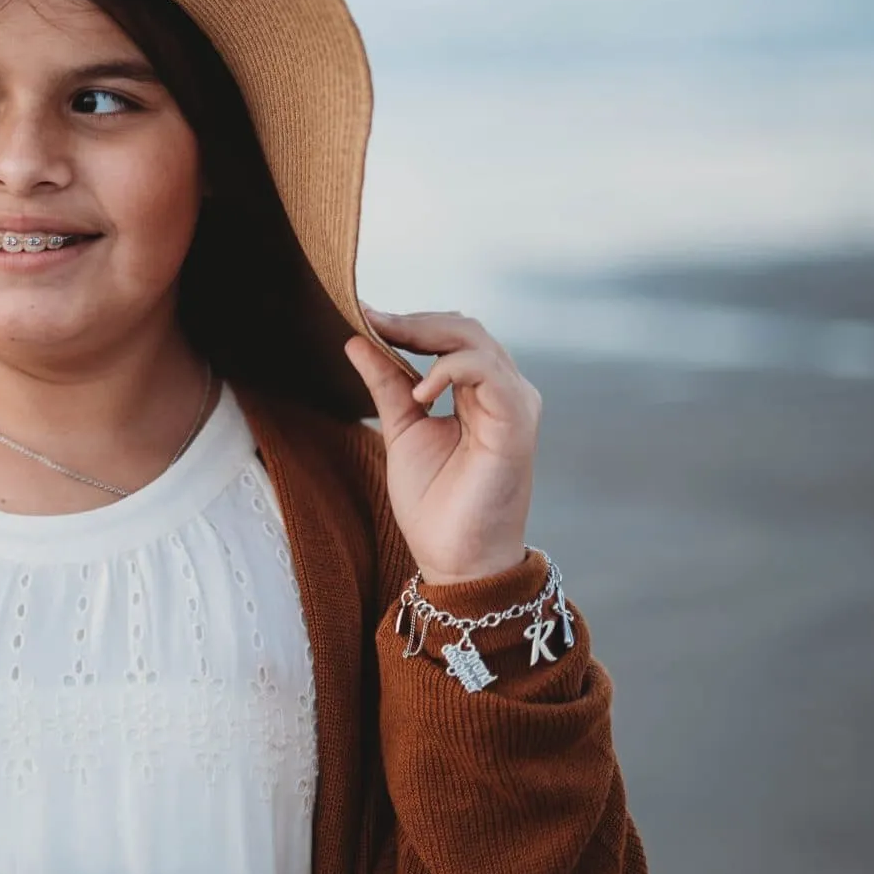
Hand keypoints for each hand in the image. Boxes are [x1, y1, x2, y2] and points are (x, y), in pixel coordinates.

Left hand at [342, 307, 539, 583]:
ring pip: (476, 341)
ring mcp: (515, 406)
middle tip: (371, 321)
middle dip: (414, 321)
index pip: (452, 336)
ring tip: (388, 344)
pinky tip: (419, 393)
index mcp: (481, 393)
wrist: (456, 558)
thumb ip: (386, 384)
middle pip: (465, 329)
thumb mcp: (402, 429)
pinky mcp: (517, 424)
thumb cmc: (435, 503)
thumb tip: (356, 339)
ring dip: (426, 335)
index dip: (409, 322)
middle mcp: (504, 393)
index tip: (363, 314)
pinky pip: (488, 373)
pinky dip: (449, 369)